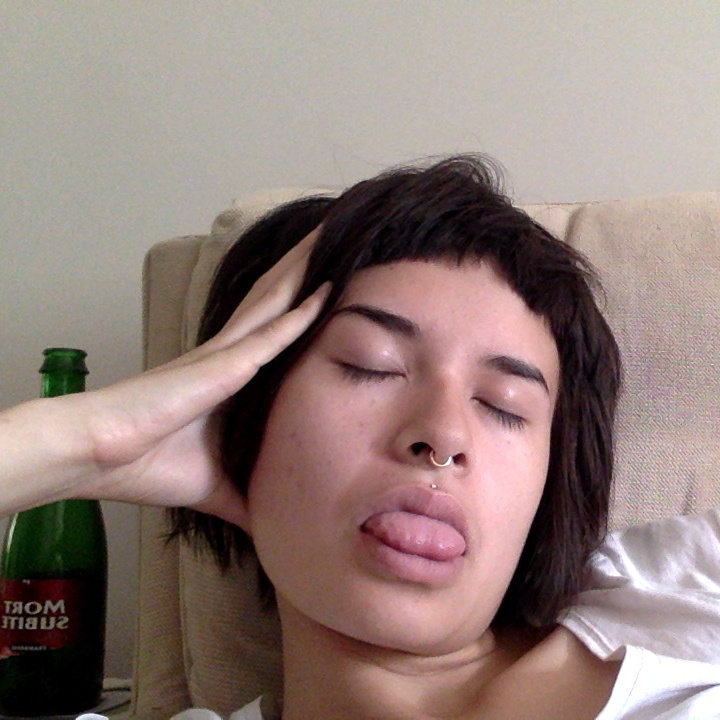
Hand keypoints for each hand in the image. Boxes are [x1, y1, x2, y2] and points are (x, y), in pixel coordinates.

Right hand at [0, 230, 327, 523]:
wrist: (102, 456)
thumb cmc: (153, 463)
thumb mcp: (220, 484)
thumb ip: (249, 496)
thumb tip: (277, 523)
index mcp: (232, 374)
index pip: (276, 329)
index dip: (303, 301)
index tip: (334, 281)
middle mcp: (232, 354)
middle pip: (279, 300)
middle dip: (308, 268)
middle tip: (339, 236)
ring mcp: (226, 356)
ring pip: (276, 302)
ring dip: (306, 272)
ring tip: (333, 237)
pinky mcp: (220, 368)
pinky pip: (268, 337)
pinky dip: (298, 315)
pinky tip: (324, 292)